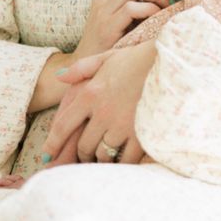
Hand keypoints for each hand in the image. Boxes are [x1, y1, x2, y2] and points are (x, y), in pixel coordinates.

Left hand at [41, 42, 156, 165]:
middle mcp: (102, 112)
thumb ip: (82, 68)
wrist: (173, 62)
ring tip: (106, 158)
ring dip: (102, 159)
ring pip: (102, 154)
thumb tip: (59, 76)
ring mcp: (122, 125)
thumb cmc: (140, 58)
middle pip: (83, 145)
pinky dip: (123, 163)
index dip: (53, 143)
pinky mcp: (141, 134)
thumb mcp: (108, 57)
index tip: (47, 155)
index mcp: (90, 93)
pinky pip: (126, 159)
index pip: (63, 125)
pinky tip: (125, 161)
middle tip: (86, 157)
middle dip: (82, 154)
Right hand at [75, 0, 174, 56]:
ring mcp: (102, 10)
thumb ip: (139, 6)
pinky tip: (155, 20)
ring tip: (165, 10)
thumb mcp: (125, 21)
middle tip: (172, 2)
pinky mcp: (105, 26)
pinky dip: (149, 10)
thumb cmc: (113, 45)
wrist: (87, 68)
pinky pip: (131, 8)